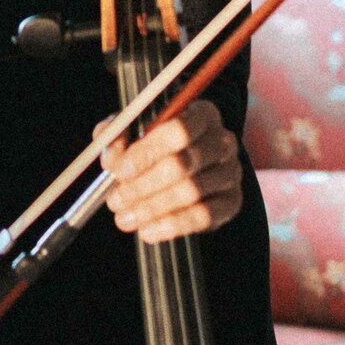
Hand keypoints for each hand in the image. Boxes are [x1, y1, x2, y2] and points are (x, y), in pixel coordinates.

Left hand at [100, 100, 242, 242]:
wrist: (185, 163)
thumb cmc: (154, 140)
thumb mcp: (131, 129)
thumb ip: (116, 135)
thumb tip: (112, 158)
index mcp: (202, 114)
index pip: (178, 130)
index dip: (147, 152)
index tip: (119, 171)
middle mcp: (223, 141)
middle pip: (184, 164)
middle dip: (143, 186)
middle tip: (115, 201)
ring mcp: (231, 172)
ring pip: (191, 193)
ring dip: (152, 209)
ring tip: (124, 218)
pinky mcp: (232, 201)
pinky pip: (204, 217)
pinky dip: (172, 226)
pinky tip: (148, 230)